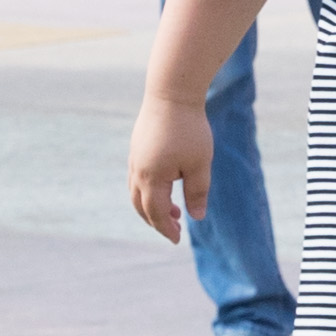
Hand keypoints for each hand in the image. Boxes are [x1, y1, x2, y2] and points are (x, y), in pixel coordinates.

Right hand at [128, 96, 212, 243]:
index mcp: (152, 178)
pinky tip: (167, 187)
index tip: (177, 240)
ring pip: (136, 193)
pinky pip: (137, 178)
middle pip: (141, 206)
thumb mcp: (200, 164)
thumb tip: (196, 217)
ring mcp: (134, 159)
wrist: (171, 95)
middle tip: (175, 230)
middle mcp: (138, 171)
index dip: (166, 229)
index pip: (156, 213)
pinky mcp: (137, 148)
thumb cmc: (190, 130)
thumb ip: (197, 192)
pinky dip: (148, 191)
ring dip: (151, 206)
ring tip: (175, 211)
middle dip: (156, 221)